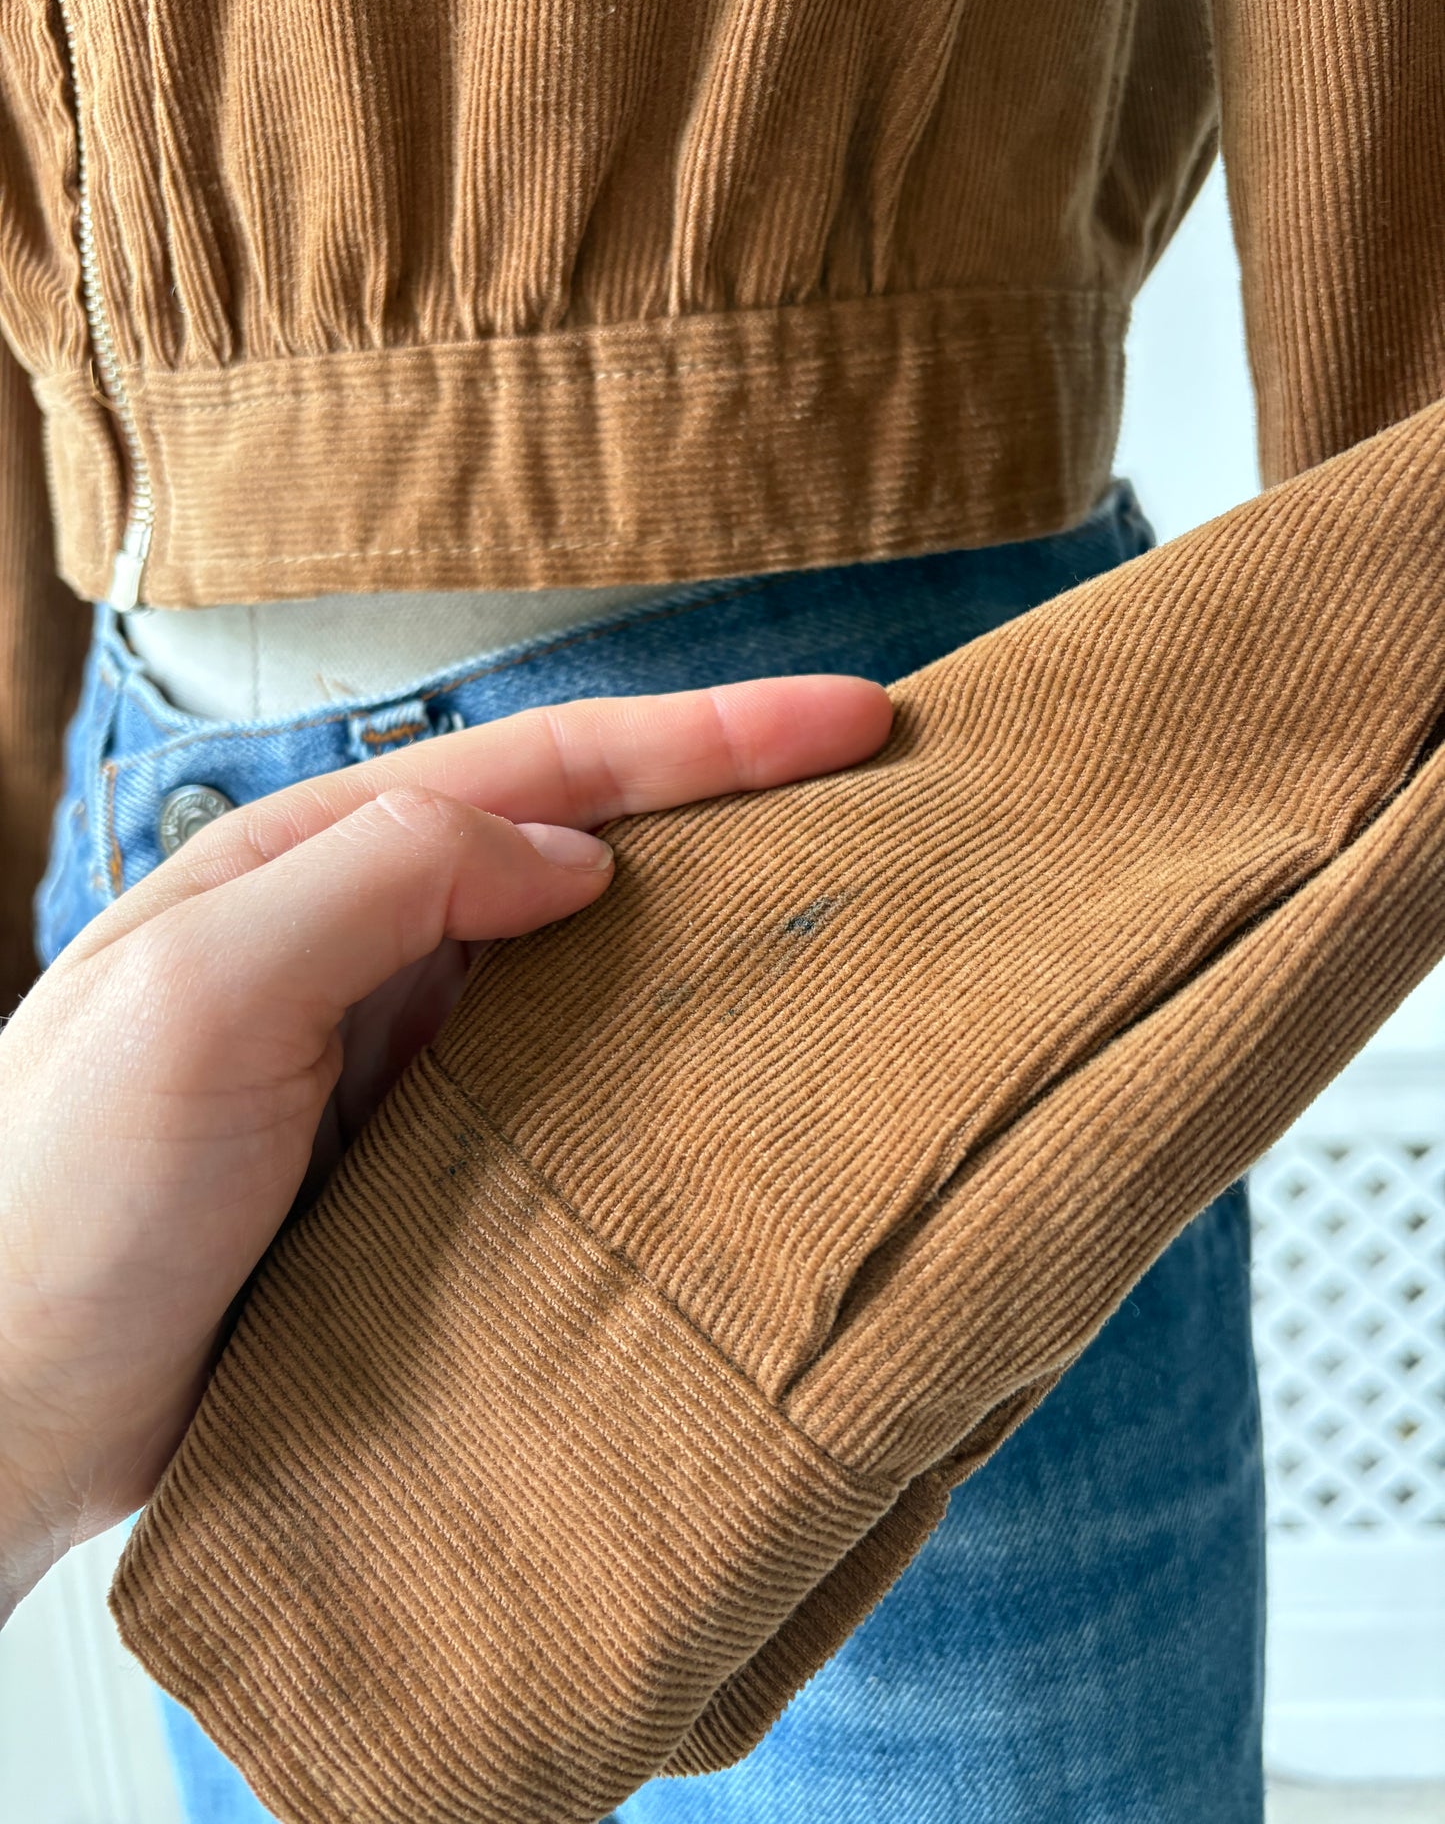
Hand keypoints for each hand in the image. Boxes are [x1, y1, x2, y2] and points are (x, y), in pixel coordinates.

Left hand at [0, 674, 891, 1616]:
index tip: (843, 719)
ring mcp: (399, 1057)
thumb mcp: (200, 995)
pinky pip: (570, 1085)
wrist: (3, 1409)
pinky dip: (663, 1064)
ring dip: (712, 934)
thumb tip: (571, 856)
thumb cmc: (63, 1199)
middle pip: (584, 843)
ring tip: (845, 916)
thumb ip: (380, 885)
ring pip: (589, 965)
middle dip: (732, 805)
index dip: (703, 738)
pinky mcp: (423, 1163)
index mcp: (312, 868)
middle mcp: (366, 944)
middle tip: (879, 794)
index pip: (539, 770)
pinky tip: (735, 1081)